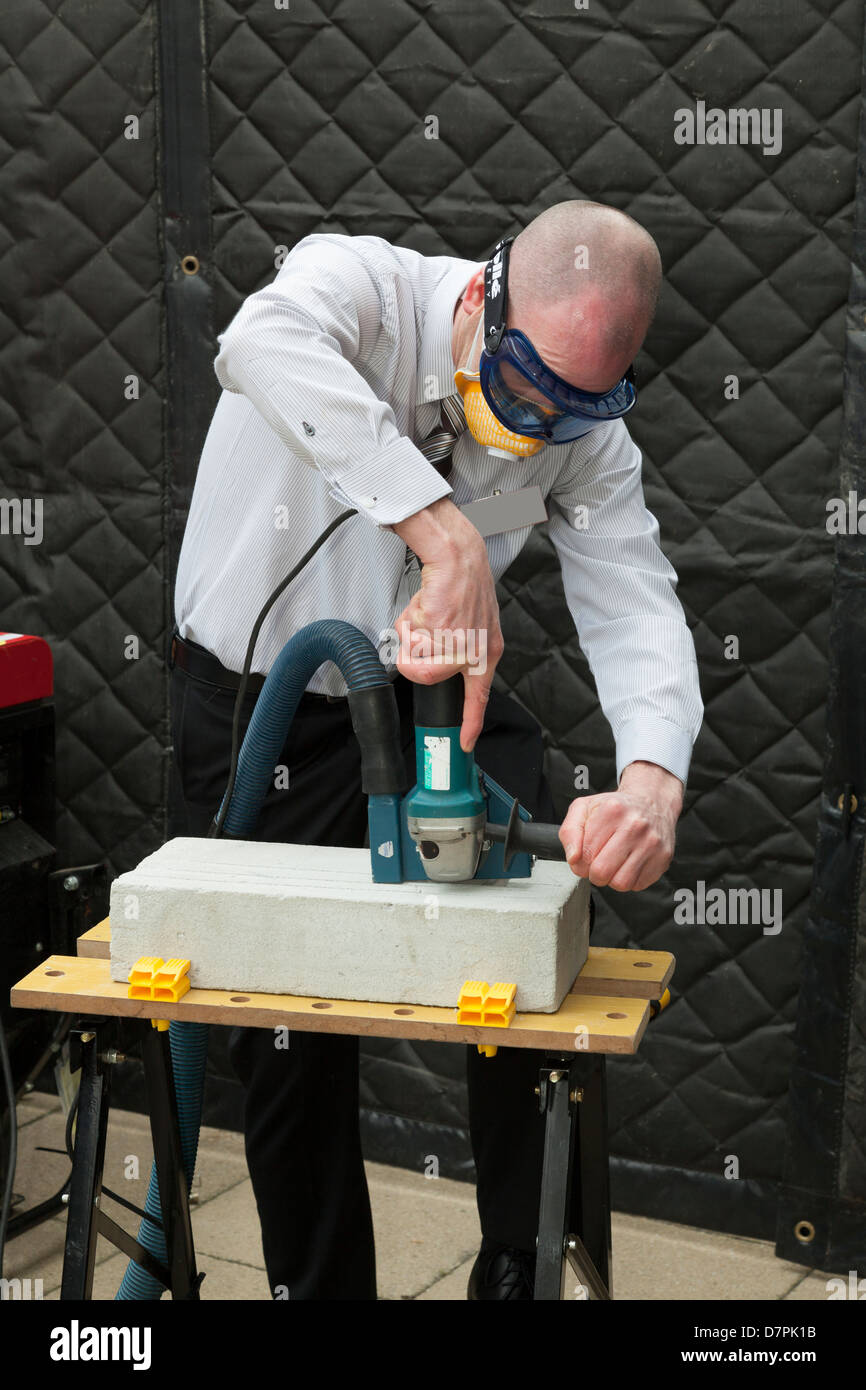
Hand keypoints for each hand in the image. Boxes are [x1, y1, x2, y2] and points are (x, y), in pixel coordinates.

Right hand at [392, 499, 502, 750]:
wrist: (456, 555)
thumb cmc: (458, 586)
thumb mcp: (463, 625)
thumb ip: (444, 651)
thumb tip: (417, 663)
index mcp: (486, 650)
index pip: (478, 696)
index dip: (471, 722)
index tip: (466, 743)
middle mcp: (475, 650)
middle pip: (429, 676)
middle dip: (415, 658)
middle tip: (421, 631)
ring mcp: (458, 641)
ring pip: (416, 660)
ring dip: (410, 638)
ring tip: (425, 614)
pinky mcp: (442, 629)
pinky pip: (409, 641)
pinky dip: (408, 624)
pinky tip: (424, 606)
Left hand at [558, 761, 682, 891]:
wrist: (652, 802)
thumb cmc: (616, 808)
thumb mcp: (584, 808)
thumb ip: (570, 832)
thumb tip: (573, 858)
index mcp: (612, 811)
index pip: (585, 855)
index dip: (580, 862)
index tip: (587, 855)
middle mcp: (635, 826)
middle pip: (602, 872)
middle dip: (595, 873)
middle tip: (599, 862)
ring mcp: (652, 843)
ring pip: (622, 883)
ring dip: (612, 879)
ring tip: (614, 863)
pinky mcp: (663, 858)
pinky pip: (638, 885)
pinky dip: (630, 879)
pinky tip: (629, 863)